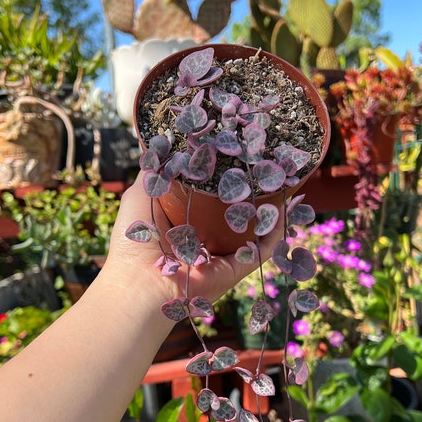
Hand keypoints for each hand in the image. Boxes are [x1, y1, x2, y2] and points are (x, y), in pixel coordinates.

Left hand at [106, 174, 282, 303]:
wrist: (140, 280)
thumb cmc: (136, 237)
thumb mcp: (141, 193)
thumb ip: (154, 171)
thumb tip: (164, 141)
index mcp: (184, 225)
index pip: (209, 200)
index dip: (224, 180)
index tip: (237, 157)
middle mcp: (205, 241)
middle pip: (234, 214)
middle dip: (250, 194)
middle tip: (266, 169)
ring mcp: (222, 256)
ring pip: (252, 231)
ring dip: (268, 211)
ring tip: (283, 184)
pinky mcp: (236, 269)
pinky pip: (262, 250)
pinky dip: (275, 232)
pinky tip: (286, 208)